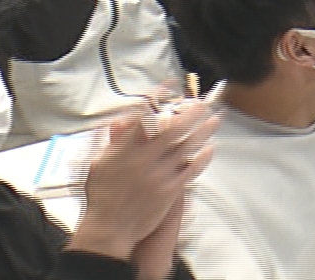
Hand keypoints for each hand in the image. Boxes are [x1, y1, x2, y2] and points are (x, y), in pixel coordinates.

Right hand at [70, 101, 216, 263]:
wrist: (109, 229)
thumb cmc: (101, 197)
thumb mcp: (99, 164)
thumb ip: (113, 141)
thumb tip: (121, 121)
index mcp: (124, 151)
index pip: (143, 118)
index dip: (157, 99)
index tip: (169, 86)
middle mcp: (144, 159)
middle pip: (173, 129)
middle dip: (191, 113)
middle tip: (203, 102)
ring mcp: (159, 174)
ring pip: (186, 147)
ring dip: (203, 131)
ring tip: (214, 119)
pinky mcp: (170, 190)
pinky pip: (191, 169)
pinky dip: (202, 158)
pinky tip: (210, 148)